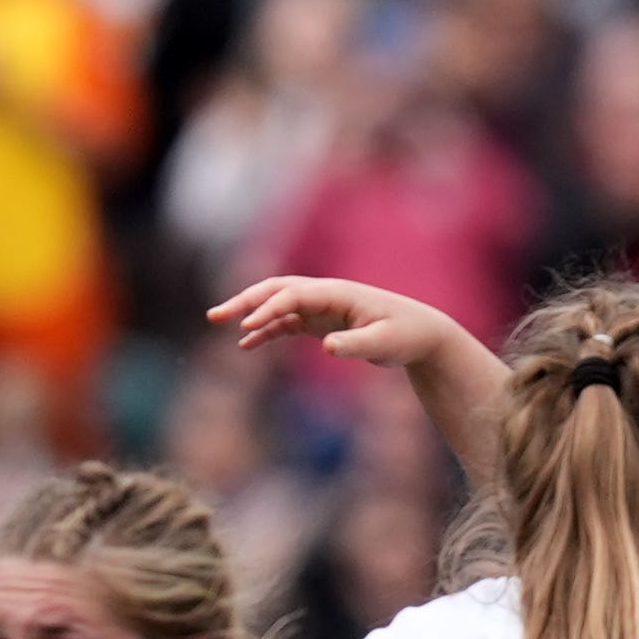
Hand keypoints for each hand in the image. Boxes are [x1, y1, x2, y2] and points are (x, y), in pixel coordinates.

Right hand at [206, 275, 467, 370]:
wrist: (423, 335)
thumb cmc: (407, 336)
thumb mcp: (385, 344)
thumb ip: (356, 345)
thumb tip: (327, 347)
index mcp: (337, 293)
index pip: (293, 295)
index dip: (269, 310)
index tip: (248, 328)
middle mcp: (325, 295)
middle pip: (275, 291)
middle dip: (244, 302)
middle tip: (215, 316)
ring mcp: (322, 307)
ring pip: (277, 305)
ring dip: (249, 314)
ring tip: (220, 325)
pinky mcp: (323, 323)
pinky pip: (287, 323)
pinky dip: (267, 331)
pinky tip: (248, 346)